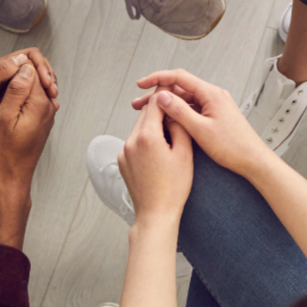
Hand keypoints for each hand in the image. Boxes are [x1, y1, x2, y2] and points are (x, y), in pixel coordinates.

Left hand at [0, 49, 57, 160]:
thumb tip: (22, 59)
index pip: (27, 56)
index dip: (40, 66)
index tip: (47, 84)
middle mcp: (4, 75)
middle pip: (33, 65)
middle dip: (46, 75)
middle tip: (52, 92)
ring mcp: (8, 89)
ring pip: (34, 79)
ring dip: (45, 86)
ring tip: (52, 99)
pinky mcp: (11, 101)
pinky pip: (30, 93)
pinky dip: (40, 96)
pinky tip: (46, 106)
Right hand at [0, 60, 56, 192]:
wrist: (10, 177)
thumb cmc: (3, 152)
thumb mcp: (3, 117)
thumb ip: (16, 90)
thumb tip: (26, 67)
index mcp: (40, 103)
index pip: (33, 70)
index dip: (15, 67)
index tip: (2, 74)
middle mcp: (48, 107)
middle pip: (37, 77)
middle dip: (19, 75)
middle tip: (1, 83)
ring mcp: (47, 114)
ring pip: (35, 88)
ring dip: (20, 87)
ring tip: (3, 93)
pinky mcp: (41, 121)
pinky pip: (33, 100)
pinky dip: (22, 98)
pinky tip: (9, 105)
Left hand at [119, 98, 192, 226]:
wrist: (156, 215)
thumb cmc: (173, 188)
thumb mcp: (184, 154)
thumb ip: (179, 126)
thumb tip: (174, 111)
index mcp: (147, 136)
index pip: (155, 103)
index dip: (166, 95)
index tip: (176, 92)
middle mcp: (131, 140)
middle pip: (145, 114)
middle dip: (160, 111)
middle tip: (176, 111)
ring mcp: (124, 151)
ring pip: (140, 127)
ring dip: (153, 125)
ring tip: (170, 133)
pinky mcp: (122, 161)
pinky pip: (135, 141)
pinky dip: (146, 139)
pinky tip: (159, 149)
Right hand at [131, 69, 271, 178]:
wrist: (254, 161)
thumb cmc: (232, 148)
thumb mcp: (200, 131)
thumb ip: (179, 111)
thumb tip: (161, 96)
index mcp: (210, 94)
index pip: (179, 77)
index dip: (157, 78)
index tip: (141, 84)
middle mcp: (213, 95)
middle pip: (180, 88)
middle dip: (158, 95)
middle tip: (138, 104)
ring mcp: (215, 105)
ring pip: (185, 99)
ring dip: (166, 105)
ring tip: (147, 114)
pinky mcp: (215, 115)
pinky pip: (193, 109)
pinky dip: (178, 113)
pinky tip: (166, 122)